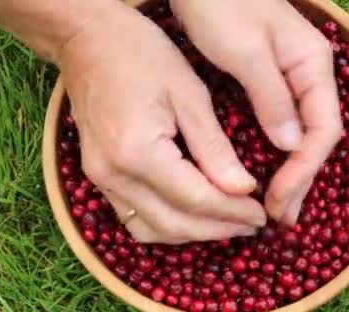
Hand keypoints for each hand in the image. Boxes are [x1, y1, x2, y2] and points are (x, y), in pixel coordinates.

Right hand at [59, 3, 265, 243]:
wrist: (87, 40)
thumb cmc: (142, 55)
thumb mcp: (189, 94)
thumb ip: (214, 148)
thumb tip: (242, 189)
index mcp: (138, 152)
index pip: (195, 199)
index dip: (233, 212)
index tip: (260, 214)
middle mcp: (113, 175)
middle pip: (172, 223)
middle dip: (217, 229)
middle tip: (252, 224)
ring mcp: (100, 179)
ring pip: (150, 230)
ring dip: (191, 234)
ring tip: (227, 224)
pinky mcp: (96, 177)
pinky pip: (133, 218)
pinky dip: (166, 224)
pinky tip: (191, 216)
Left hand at [170, 0, 341, 225]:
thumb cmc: (221, 4)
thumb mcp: (245, 51)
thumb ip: (272, 97)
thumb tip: (291, 146)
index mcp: (312, 65)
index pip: (324, 130)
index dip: (303, 169)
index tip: (278, 199)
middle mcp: (309, 74)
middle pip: (317, 137)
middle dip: (300, 179)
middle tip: (281, 218)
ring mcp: (292, 78)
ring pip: (302, 134)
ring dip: (293, 172)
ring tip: (280, 208)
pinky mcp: (271, 81)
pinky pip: (284, 125)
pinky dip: (279, 154)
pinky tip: (270, 172)